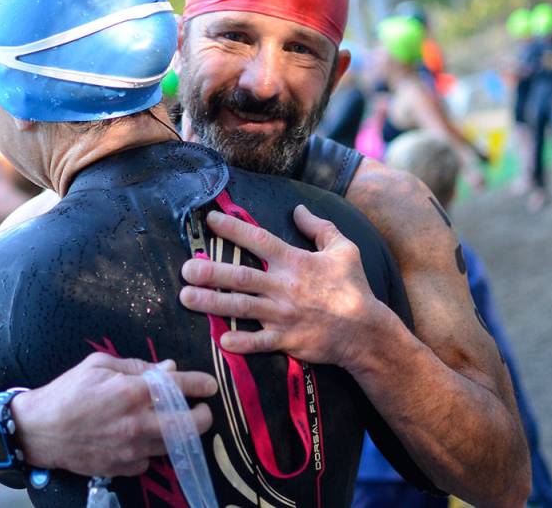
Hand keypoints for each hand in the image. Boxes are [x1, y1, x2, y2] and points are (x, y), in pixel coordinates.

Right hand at [11, 352, 216, 476]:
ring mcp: (131, 449)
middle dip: (202, 416)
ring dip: (179, 433)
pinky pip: (151, 459)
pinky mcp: (123, 468)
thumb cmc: (67, 392)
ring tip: (173, 421)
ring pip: (174, 445)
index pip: (180, 387)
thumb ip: (137, 367)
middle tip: (200, 409)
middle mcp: (136, 423)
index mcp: (131, 391)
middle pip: (189, 425)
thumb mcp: (98, 365)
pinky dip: (152, 448)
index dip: (200, 384)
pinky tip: (142, 438)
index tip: (210, 385)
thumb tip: (169, 369)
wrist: (39, 431)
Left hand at [179, 205, 387, 367]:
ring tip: (186, 298)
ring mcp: (284, 315)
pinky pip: (260, 342)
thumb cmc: (354, 287)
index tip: (210, 220)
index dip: (233, 228)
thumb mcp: (344, 249)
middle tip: (185, 269)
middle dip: (211, 272)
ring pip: (241, 308)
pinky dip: (241, 343)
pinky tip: (221, 340)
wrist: (366, 331)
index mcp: (295, 262)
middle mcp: (284, 287)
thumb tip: (299, 209)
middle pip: (241, 277)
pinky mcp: (287, 340)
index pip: (259, 240)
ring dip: (212, 303)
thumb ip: (320, 227)